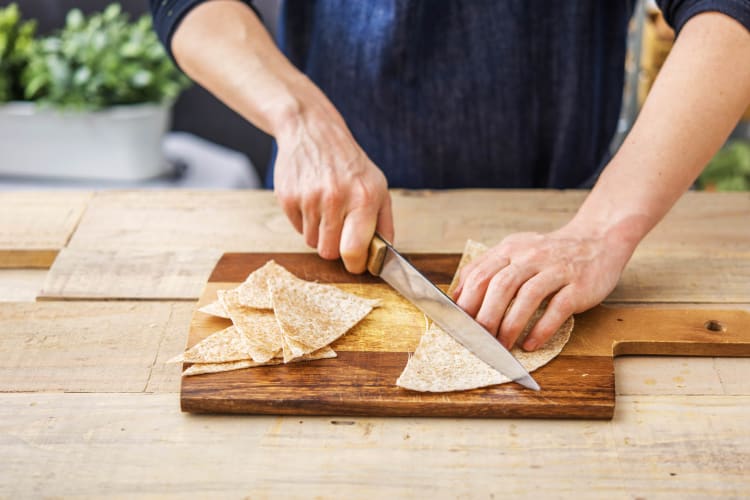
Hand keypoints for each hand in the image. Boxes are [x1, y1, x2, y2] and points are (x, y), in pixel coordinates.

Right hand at [273, 111, 393, 272]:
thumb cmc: (349, 163)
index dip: (356, 264)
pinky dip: (305, 222)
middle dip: (336, 248)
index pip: (354, 250)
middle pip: (330, 252)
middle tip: (340, 231)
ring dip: (320, 234)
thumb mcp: (378, 186)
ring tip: (326, 209)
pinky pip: (297, 229)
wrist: (312, 131)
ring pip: (312, 243)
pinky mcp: (287, 198)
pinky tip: (311, 200)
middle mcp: (336, 198)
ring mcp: (309, 198)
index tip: (357, 264)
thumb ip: (384, 223)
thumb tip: (385, 257)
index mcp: (364, 198)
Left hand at [451, 224, 633, 350]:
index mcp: (511, 250)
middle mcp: (531, 256)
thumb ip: (486, 268)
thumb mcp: (514, 251)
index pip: (481, 273)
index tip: (458, 324)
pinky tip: (530, 344)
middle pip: (501, 285)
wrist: (598, 240)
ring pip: (528, 296)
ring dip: (511, 325)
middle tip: (478, 339)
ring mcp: (556, 270)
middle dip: (486, 315)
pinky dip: (542, 329)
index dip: (467, 300)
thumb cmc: (549, 253)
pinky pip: (558, 308)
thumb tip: (456, 295)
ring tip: (502, 346)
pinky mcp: (578, 285)